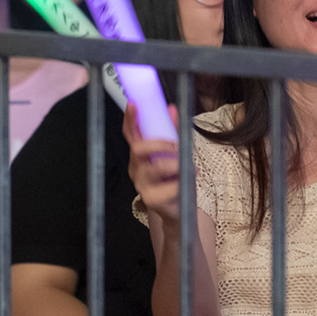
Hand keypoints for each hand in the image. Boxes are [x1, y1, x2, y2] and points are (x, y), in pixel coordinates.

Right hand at [124, 103, 181, 220]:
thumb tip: (171, 109)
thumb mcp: (177, 153)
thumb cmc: (176, 180)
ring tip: (186, 167)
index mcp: (140, 156)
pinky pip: (169, 186)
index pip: (130, 134)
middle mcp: (137, 168)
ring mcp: (142, 185)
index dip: (130, 119)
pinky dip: (182, 181)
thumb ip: (173, 131)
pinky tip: (186, 182)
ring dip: (175, 164)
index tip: (133, 104)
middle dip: (160, 143)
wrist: (180, 211)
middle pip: (138, 148)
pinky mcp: (151, 199)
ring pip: (156, 166)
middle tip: (176, 147)